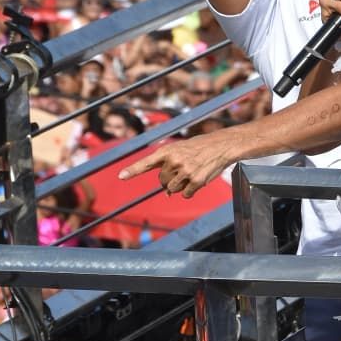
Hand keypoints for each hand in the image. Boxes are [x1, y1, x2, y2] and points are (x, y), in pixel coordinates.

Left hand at [119, 134, 236, 197]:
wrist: (220, 146)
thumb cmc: (198, 148)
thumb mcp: (179, 150)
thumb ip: (168, 166)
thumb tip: (166, 192)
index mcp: (167, 151)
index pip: (146, 162)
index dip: (133, 170)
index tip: (121, 176)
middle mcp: (174, 160)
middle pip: (162, 181)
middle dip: (170, 180)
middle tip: (182, 170)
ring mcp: (185, 171)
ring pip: (172, 189)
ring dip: (180, 186)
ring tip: (190, 174)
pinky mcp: (196, 180)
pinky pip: (185, 194)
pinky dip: (190, 191)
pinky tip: (197, 180)